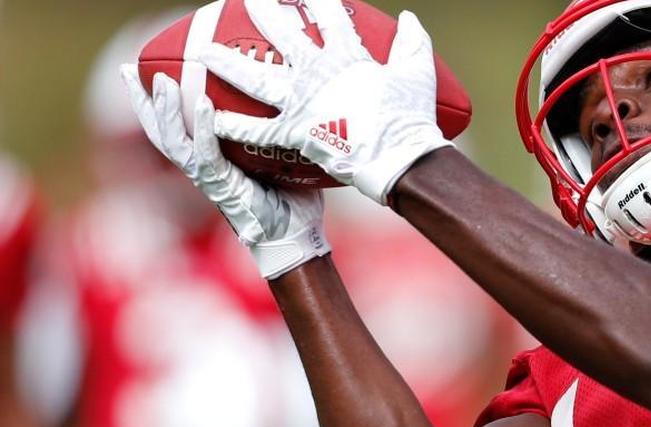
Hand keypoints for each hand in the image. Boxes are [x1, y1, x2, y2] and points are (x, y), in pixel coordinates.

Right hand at [121, 66, 328, 278]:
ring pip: (175, 143)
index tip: (139, 70)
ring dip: (167, 111)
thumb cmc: (291, 198)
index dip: (153, 102)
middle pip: (160, 133)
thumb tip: (281, 93)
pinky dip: (205, 129)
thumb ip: (268, 130)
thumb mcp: (276, 156)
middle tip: (129, 67)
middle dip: (142, 102)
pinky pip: (208, 156)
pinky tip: (205, 104)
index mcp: (211, 162)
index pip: (173, 128)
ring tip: (161, 80)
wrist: (297, 235)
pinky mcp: (225, 189)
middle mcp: (204, 170)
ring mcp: (211, 180)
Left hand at [200, 0, 452, 204]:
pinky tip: (210, 117)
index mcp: (347, 56)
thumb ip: (413, 42)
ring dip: (226, 63)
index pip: (329, 15)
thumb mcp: (417, 72)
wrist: (398, 157)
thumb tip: (409, 16)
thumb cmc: (410, 117)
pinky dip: (233, 125)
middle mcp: (317, 73)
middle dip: (262, 12)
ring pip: (255, 78)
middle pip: (282, 34)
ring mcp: (302, 102)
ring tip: (202, 51)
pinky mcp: (295, 132)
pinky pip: (257, 129)